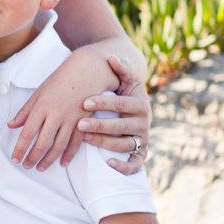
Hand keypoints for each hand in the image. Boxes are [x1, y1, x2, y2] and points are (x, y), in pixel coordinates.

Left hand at [8, 46, 117, 170]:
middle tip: (26, 166)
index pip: (27, 133)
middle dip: (33, 157)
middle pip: (43, 143)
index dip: (20, 148)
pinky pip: (76, 142)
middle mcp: (56, 115)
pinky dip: (68, 154)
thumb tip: (11, 125)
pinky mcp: (84, 121)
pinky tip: (62, 163)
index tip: (14, 159)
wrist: (87, 71)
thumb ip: (25, 111)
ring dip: (49, 159)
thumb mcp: (39, 92)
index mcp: (42, 107)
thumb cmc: (60, 80)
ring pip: (59, 145)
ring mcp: (71, 119)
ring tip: (40, 168)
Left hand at [77, 56, 151, 174]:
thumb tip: (112, 57)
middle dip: (100, 125)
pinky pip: (136, 164)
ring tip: (85, 139)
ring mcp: (142, 139)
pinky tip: (109, 163)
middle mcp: (144, 122)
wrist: (136, 110)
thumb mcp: (125, 80)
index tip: (84, 102)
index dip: (104, 103)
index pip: (122, 104)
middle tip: (79, 124)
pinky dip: (125, 166)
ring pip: (125, 145)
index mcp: (140, 103)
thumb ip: (120, 69)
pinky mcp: (140, 153)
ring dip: (105, 143)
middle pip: (122, 126)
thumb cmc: (125, 93)